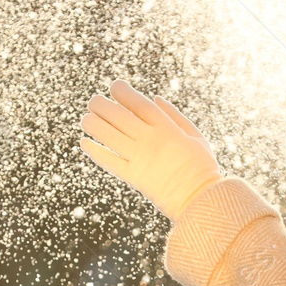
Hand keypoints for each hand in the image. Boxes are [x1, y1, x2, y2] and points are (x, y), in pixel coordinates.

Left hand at [79, 80, 222, 219]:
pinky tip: (85, 143)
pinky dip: (95, 152)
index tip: (114, 86)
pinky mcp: (134, 177)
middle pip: (119, 117)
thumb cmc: (201, 166)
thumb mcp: (195, 136)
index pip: (139, 104)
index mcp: (167, 128)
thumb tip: (155, 99)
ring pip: (110, 136)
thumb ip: (175, 116)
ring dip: (94, 125)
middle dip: (102, 106)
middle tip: (93, 101)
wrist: (199, 198)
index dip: (123, 93)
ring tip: (86, 119)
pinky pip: (110, 161)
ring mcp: (140, 158)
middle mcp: (150, 140)